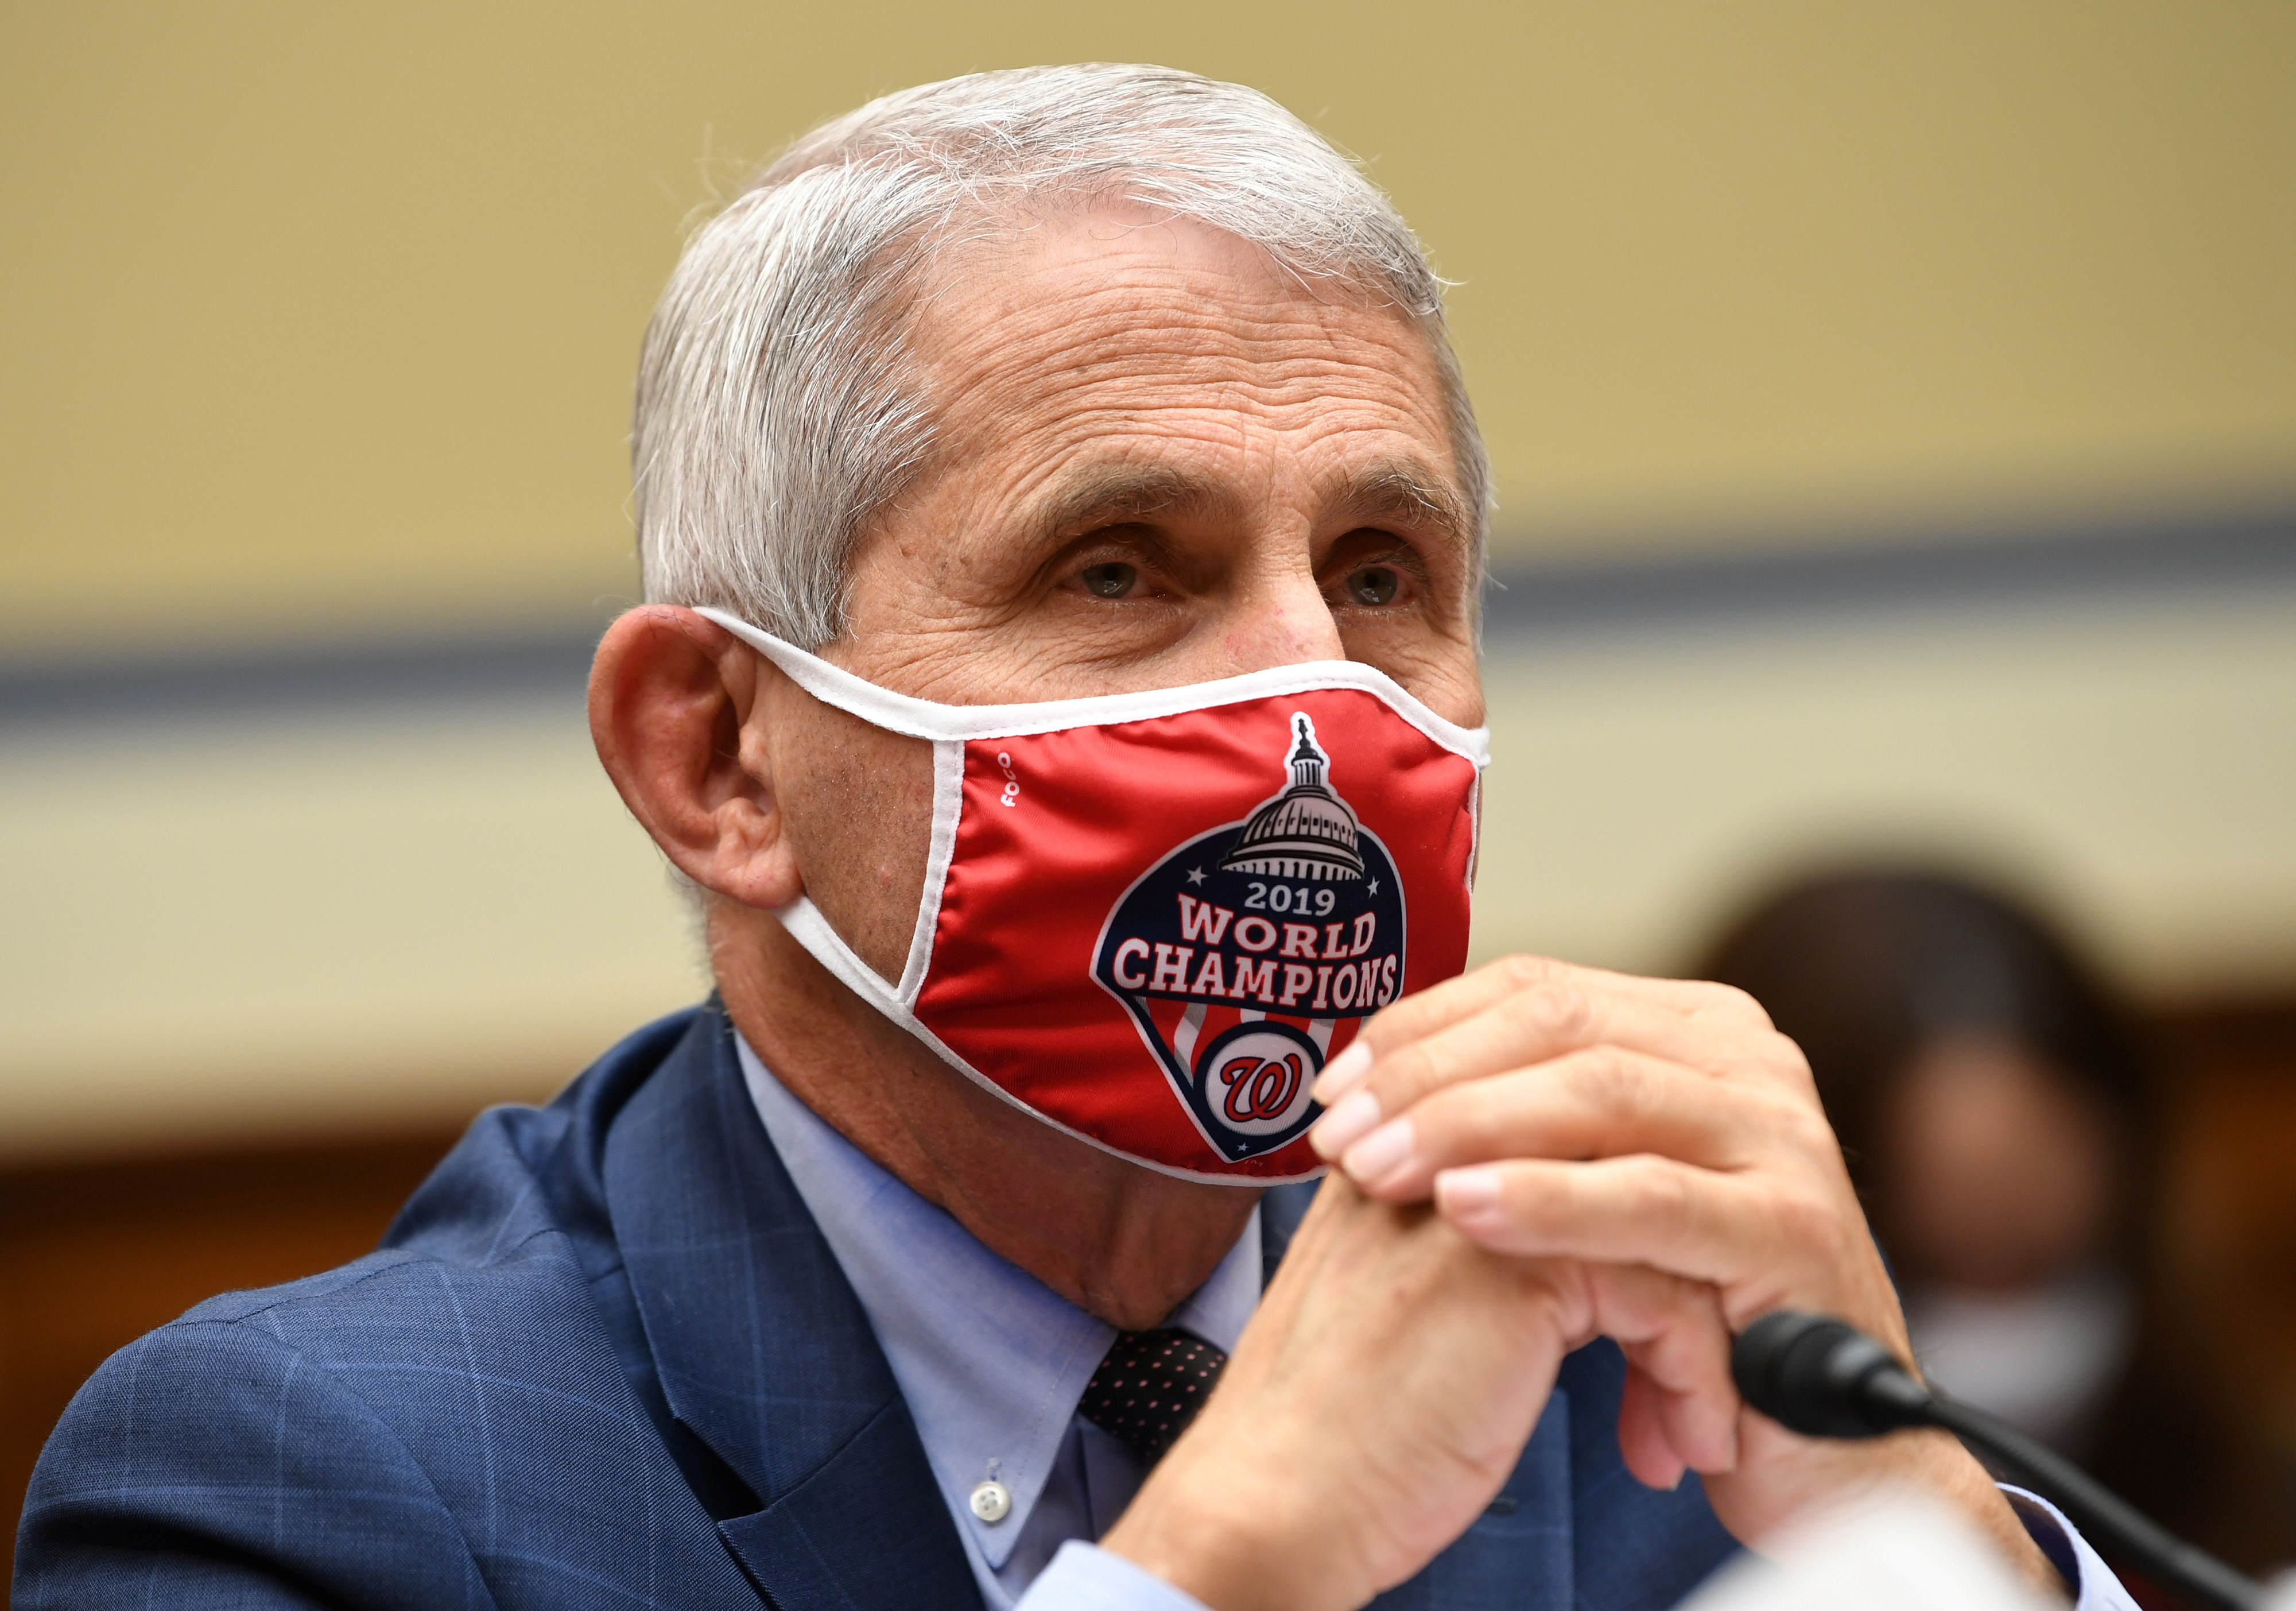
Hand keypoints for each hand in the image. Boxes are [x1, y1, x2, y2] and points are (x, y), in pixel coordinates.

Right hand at [1101, 1175, 1737, 1610]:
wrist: (1275, 1497)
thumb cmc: (1338, 1427)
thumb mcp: (1412, 1301)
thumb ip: (1477, 1248)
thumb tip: (1590, 1261)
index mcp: (1404, 1144)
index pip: (1562, 1121)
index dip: (1629, 1212)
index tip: (1661, 1313)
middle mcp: (1438, 1147)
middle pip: (1619, 1153)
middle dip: (1681, 1254)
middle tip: (1700, 1357)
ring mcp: (1473, 1192)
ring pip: (1653, 1211)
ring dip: (1699, 1326)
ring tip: (1694, 1413)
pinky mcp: (1511, 1263)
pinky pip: (1659, 1286)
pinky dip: (1691, 1372)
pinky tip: (1681, 1440)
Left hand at [1303, 956, 2059, 1587]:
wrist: (1825, 1458)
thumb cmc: (1688, 1326)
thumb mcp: (1597, 1200)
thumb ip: (1526, 1127)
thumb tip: (1376, 1085)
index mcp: (1696, 1034)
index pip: (1535, 989)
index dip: (1421, 1028)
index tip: (1331, 1087)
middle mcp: (1749, 1062)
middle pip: (1558, 1022)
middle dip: (1428, 1076)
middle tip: (1336, 1135)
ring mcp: (1781, 1138)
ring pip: (1598, 1092)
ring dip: (1466, 1125)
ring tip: (1376, 1173)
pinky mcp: (1792, 1230)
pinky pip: (1647, 1197)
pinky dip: (1546, 1199)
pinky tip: (1464, 1212)